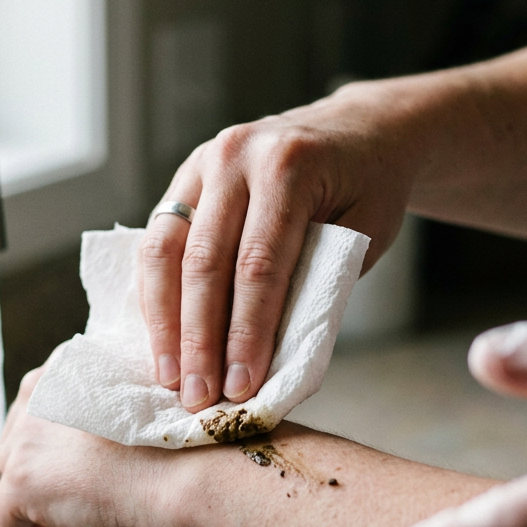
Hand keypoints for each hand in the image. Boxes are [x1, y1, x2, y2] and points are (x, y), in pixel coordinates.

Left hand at [0, 368, 172, 526]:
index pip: (43, 418)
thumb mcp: (138, 420)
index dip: (64, 459)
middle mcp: (39, 391)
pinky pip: (7, 526)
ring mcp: (25, 435)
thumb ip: (100, 428)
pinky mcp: (19, 480)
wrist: (195, 475)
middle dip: (54, 495)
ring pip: (12, 488)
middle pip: (23, 453)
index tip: (97, 487)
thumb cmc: (186, 453)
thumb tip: (84, 469)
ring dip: (47, 523)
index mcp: (69, 367)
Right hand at [140, 80, 413, 412]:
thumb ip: (319, 281)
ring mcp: (203, 161)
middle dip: (198, 338)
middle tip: (197, 397)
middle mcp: (236, 156)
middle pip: (204, 261)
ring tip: (169, 377)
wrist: (358, 129)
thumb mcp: (366, 231)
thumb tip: (271, 355)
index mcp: (288, 166)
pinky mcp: (185, 176)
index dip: (246, 332)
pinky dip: (156, 294)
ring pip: (166, 251)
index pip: (259, 264)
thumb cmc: (369, 187)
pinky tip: (161, 338)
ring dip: (164, 322)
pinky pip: (158, 241)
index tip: (241, 386)